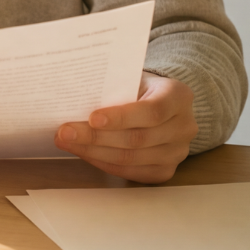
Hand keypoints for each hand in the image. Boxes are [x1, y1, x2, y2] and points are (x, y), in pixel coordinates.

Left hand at [55, 72, 197, 182]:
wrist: (160, 102)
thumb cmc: (139, 86)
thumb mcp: (132, 77)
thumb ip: (114, 87)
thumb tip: (73, 98)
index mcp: (179, 96)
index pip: (152, 110)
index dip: (121, 117)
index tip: (91, 118)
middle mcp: (184, 126)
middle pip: (138, 138)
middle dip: (96, 137)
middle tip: (65, 132)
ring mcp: (178, 152)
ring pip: (131, 158)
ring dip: (94, 152)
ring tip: (67, 142)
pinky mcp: (165, 170)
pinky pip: (131, 172)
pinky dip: (103, 163)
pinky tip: (84, 153)